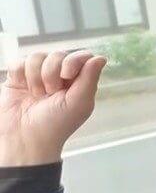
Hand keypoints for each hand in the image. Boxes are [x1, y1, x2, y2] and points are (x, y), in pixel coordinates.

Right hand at [0, 51, 107, 165]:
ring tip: (37, 95)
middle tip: (51, 92)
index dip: (73, 60)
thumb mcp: (79, 103)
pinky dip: (20, 74)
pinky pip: (18, 62)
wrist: (24, 137)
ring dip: (35, 77)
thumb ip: (90, 78)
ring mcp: (38, 75)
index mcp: (78, 81)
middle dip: (52, 73)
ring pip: (37, 56)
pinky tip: (23, 88)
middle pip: (58, 54)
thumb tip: (101, 57)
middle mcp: (59, 76)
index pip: (81, 56)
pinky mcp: (17, 77)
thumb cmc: (56, 124)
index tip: (67, 75)